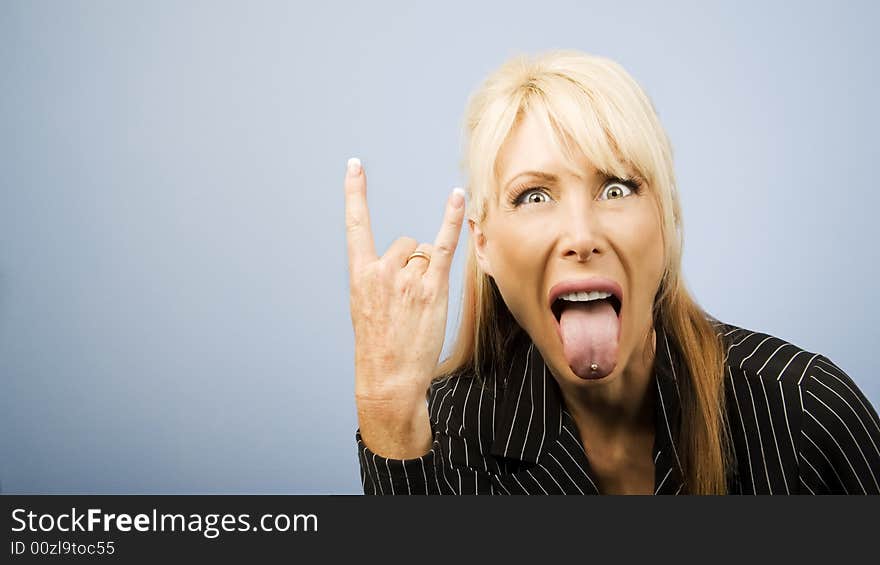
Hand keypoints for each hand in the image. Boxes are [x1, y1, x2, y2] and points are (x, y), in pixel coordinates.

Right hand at [344, 157, 464, 456]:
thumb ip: (382, 278)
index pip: (356, 225)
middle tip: (406, 303)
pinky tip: (457, 197)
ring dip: (426, 274)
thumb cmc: (379, 346)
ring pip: (423, 254)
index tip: (355, 165)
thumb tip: (411, 255)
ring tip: (418, 307)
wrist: (387, 378)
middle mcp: (382, 270)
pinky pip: (443, 245)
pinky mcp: (432, 288)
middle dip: (410, 266)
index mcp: (360, 274)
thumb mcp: (367, 308)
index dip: (355, 193)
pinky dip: (452, 220)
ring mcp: (407, 278)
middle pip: (405, 244)